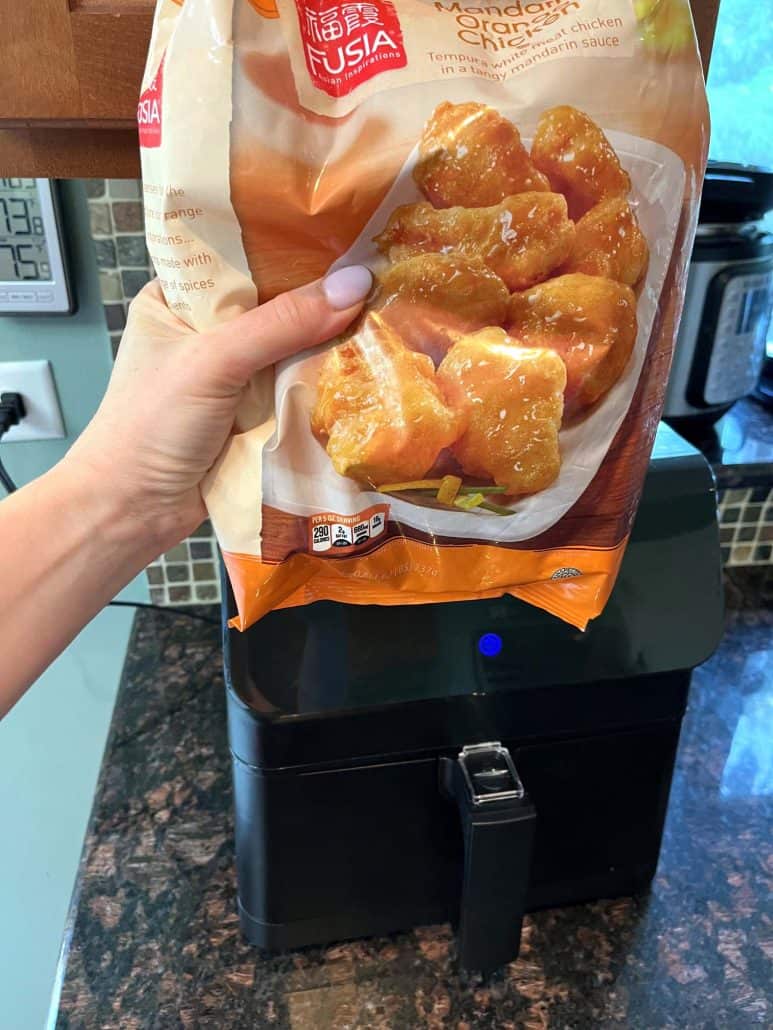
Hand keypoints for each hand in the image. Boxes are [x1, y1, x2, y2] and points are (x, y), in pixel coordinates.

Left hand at [66, 266, 371, 550]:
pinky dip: (322, 386)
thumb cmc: (151, 425)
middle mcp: (205, 333)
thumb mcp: (213, 360)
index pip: (243, 260)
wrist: (132, 511)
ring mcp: (231, 378)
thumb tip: (355, 286)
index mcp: (178, 300)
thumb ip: (281, 324)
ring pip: (291, 350)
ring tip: (383, 321)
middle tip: (380, 281)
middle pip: (275, 306)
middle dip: (320, 302)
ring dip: (327, 346)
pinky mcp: (252, 416)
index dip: (293, 252)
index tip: (348, 242)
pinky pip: (296, 390)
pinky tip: (362, 369)